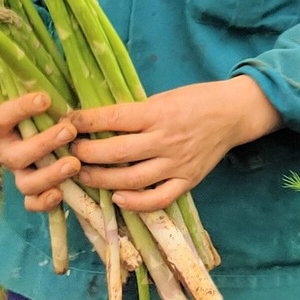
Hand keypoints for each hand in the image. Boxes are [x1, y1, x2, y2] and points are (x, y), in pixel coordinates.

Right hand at [0, 92, 79, 213]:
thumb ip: (46, 93)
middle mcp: (6, 153)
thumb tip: (64, 66)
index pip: (2, 118)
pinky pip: (33, 204)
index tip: (45, 98)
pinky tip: (60, 194)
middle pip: (17, 156)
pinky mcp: (32, 193)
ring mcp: (19, 175)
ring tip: (74, 163)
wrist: (44, 133)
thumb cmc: (46, 112)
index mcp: (1, 128)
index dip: (20, 109)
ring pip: (26, 183)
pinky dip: (45, 202)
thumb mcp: (44, 100)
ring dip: (50, 174)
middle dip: (43, 144)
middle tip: (69, 130)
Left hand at [69, 77, 280, 213]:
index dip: (85, 121)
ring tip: (83, 175)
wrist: (233, 113)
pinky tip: (117, 198)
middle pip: (117, 152)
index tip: (66, 122)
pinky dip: (136, 203)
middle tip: (68, 152)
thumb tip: (98, 123)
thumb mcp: (164, 96)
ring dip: (101, 180)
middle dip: (86, 153)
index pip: (114, 118)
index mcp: (159, 113)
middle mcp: (166, 139)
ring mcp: (177, 163)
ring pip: (132, 179)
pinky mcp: (188, 180)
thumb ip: (137, 113)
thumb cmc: (195, 100)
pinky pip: (159, 198)